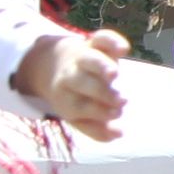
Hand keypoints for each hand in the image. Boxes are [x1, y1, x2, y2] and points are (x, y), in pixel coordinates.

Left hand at [14, 29, 131, 138]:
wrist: (49, 63)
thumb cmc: (73, 96)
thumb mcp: (77, 116)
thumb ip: (97, 128)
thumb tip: (119, 134)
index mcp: (66, 97)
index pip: (83, 106)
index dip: (100, 111)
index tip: (115, 114)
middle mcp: (71, 76)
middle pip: (83, 83)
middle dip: (102, 93)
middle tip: (122, 101)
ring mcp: (83, 57)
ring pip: (91, 60)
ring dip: (102, 66)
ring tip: (114, 75)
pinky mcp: (94, 43)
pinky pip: (101, 38)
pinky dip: (112, 40)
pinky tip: (123, 49)